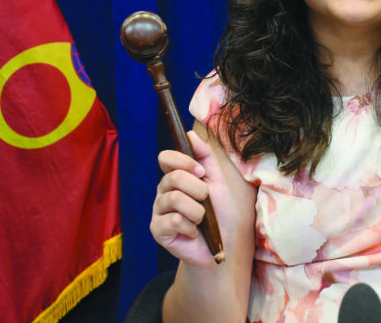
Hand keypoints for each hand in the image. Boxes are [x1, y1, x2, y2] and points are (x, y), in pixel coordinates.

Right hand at [151, 130, 230, 266]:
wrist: (223, 246)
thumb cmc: (220, 214)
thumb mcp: (218, 181)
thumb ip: (205, 157)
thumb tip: (190, 133)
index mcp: (175, 178)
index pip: (166, 158)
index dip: (183, 161)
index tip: (201, 172)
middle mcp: (163, 192)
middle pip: (173, 177)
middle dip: (198, 189)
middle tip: (206, 201)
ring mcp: (158, 212)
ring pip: (174, 199)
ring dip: (197, 210)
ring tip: (202, 220)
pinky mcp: (157, 231)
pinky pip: (172, 220)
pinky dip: (190, 227)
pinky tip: (194, 232)